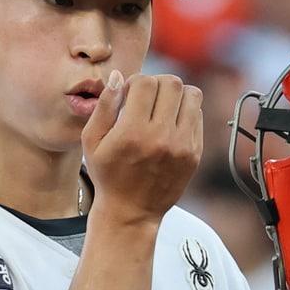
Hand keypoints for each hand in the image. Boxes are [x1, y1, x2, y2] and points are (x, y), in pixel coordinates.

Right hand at [83, 72, 202, 226]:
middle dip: (158, 83)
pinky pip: (197, 116)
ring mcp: (182, 146)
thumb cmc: (108, 175)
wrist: (132, 212)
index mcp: (133, 133)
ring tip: (163, 106)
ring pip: (192, 95)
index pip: (146, 82)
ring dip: (176, 94)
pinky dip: (185, 112)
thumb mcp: (92, 141)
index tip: (131, 96)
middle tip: (148, 98)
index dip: (136, 82)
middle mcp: (161, 138)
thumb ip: (104, 106)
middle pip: (172, 83)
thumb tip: (120, 77)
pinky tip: (170, 124)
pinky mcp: (194, 154)